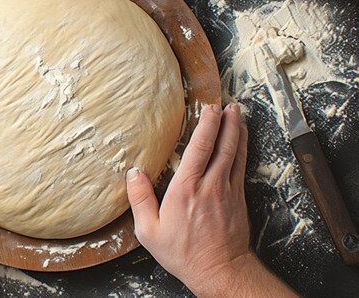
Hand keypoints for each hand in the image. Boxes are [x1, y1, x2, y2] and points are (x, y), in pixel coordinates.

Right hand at [127, 104, 297, 296]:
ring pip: (236, 153)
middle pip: (223, 145)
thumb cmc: (183, 253)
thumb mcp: (149, 231)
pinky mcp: (239, 198)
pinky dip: (242, 149)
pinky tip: (241, 141)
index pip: (200, 148)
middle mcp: (210, 185)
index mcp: (186, 189)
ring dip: (238, 131)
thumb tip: (133, 173)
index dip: (206, 125)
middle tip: (228, 104)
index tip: (209, 108)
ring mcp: (228, 190)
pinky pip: (241, 166)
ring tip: (237, 114)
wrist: (220, 271)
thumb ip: (140, 199)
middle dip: (227, 121)